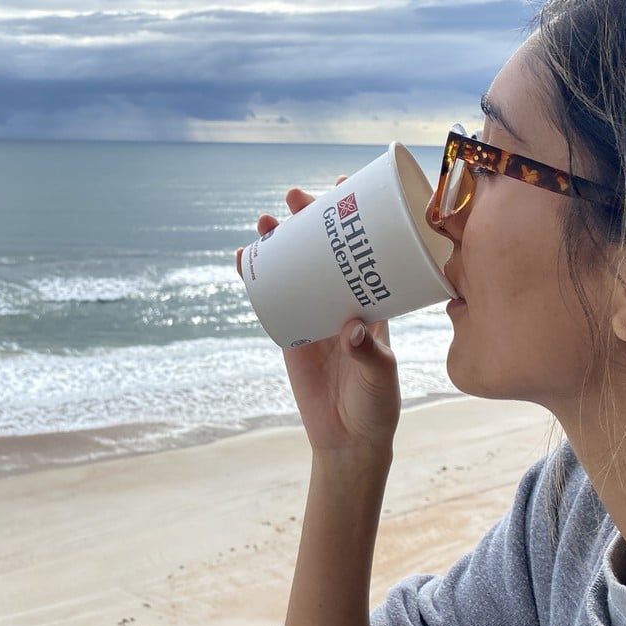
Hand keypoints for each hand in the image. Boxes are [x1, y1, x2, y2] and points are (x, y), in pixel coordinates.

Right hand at [236, 186, 400, 453]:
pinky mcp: (289, 330)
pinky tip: (244, 258)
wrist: (347, 439)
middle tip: (296, 197)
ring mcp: (314, 311)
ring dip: (281, 239)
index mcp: (374, 301)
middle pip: (325, 247)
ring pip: (296, 265)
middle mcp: (343, 298)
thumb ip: (369, 355)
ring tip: (267, 220)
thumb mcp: (380, 378)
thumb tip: (352, 329)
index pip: (367, 249)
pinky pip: (271, 295)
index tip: (345, 186)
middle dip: (310, 217)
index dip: (356, 216)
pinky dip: (257, 274)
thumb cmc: (376, 405)